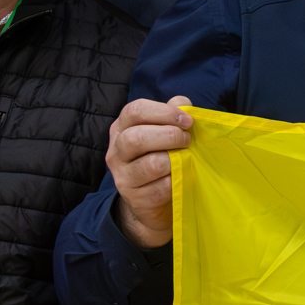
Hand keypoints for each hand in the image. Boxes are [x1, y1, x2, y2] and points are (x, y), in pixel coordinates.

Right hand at [105, 96, 195, 249]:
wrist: (151, 202)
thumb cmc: (161, 159)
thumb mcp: (165, 134)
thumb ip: (172, 115)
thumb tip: (182, 102)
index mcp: (122, 128)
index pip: (135, 110)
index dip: (164, 112)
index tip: (188, 121)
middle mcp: (116, 150)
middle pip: (137, 137)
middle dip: (170, 136)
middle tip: (187, 140)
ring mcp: (122, 175)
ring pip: (151, 164)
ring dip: (175, 160)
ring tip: (186, 159)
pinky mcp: (133, 197)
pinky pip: (161, 187)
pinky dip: (176, 181)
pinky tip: (180, 178)